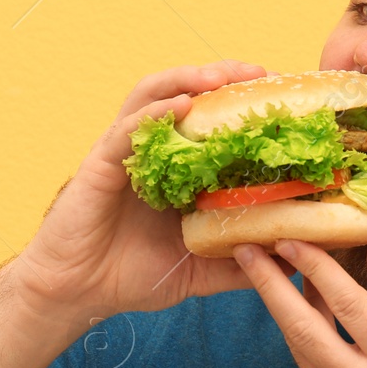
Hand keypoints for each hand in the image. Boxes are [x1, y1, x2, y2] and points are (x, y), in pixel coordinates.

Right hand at [10, 61, 268, 329]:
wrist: (76, 294)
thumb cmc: (130, 277)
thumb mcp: (198, 272)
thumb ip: (239, 266)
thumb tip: (290, 265)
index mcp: (175, 170)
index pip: (210, 121)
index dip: (242, 103)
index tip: (280, 96)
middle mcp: (151, 153)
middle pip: (186, 95)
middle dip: (222, 77)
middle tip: (259, 72)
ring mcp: (124, 154)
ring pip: (153, 97)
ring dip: (187, 79)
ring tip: (221, 75)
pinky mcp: (100, 165)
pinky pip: (126, 129)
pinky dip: (154, 113)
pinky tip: (180, 105)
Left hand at [232, 238, 366, 367]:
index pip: (349, 304)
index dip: (317, 268)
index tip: (291, 238)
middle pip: (304, 329)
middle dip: (270, 286)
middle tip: (245, 251)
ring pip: (299, 346)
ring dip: (280, 306)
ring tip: (264, 269)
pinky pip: (308, 366)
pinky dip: (302, 334)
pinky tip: (298, 307)